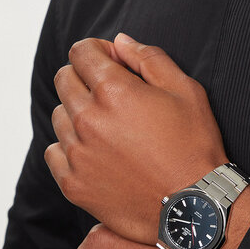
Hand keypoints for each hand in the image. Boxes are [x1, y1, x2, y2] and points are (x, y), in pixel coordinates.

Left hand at [45, 34, 227, 243]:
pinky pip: (54, 152)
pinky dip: (70, 147)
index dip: (98, 51)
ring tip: (109, 127)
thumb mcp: (185, 90)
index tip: (114, 63)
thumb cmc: (194, 144)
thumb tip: (119, 41)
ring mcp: (76, 153)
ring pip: (59, 115)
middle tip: (112, 93)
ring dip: (77, 112)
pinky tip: (97, 152)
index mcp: (113, 90)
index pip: (81, 52)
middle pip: (64, 79)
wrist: (193, 207)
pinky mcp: (73, 183)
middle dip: (84, 76)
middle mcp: (87, 119)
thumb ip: (148, 58)